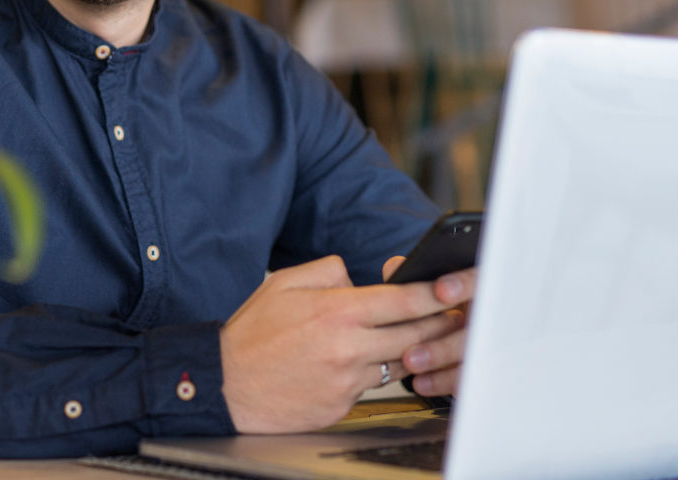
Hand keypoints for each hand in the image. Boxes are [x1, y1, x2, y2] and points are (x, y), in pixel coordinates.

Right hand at [220, 255, 466, 433]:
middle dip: (438, 325)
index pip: (405, 301)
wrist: (225, 386)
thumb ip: (329, 271)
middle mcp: (348, 348)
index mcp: (337, 312)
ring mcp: (347, 382)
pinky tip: (357, 364)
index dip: (436, 294)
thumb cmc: (252, 334)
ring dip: (406, 350)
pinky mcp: (342, 406)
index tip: (452, 288)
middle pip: (415, 336)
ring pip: (397, 363)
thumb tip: (358, 277)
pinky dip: (371, 373)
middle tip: (451, 316)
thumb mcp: (284, 282)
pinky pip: (371, 386)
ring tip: (406, 338)